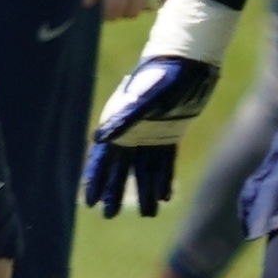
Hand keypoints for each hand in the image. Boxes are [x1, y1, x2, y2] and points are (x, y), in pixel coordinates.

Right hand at [83, 51, 219, 214]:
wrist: (187, 62)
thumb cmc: (163, 77)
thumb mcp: (144, 99)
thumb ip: (124, 118)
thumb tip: (99, 140)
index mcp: (119, 124)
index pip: (102, 159)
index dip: (95, 180)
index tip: (89, 202)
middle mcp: (131, 131)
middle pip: (120, 168)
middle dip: (114, 191)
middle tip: (108, 215)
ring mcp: (151, 133)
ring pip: (144, 168)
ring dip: (143, 190)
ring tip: (147, 214)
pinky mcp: (170, 132)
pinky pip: (164, 161)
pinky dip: (163, 178)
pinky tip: (164, 196)